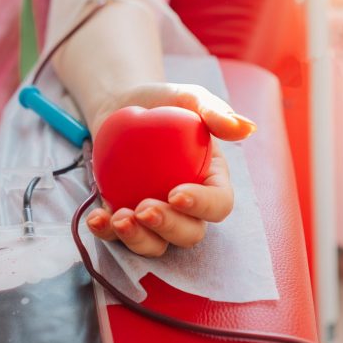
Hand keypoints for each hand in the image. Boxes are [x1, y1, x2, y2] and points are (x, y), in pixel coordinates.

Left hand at [85, 83, 256, 256]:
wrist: (121, 106)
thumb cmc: (162, 102)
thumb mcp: (188, 98)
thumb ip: (215, 111)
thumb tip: (246, 128)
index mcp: (211, 180)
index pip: (219, 204)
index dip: (202, 206)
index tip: (176, 194)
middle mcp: (187, 207)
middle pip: (190, 234)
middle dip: (168, 228)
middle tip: (145, 209)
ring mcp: (156, 216)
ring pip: (156, 245)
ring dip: (138, 239)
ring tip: (118, 218)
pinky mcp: (126, 218)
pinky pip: (119, 237)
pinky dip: (107, 233)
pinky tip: (95, 219)